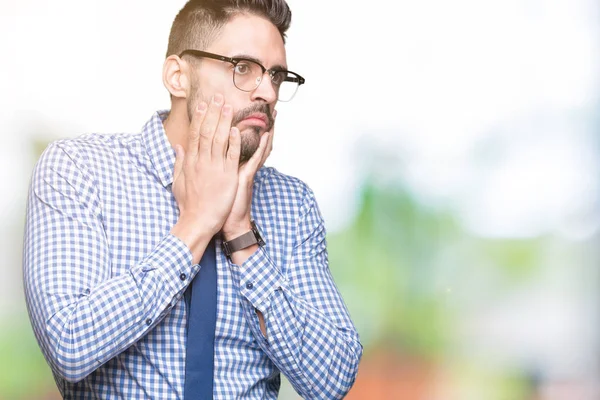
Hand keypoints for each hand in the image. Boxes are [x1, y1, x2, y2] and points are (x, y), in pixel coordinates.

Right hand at [171, 94, 239, 259]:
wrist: (198, 221)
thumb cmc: (189, 204)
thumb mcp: (178, 181)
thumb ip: (179, 162)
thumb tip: (178, 147)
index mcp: (190, 161)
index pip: (194, 133)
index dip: (200, 117)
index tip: (203, 104)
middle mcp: (201, 161)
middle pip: (206, 131)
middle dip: (212, 113)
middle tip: (218, 97)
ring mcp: (214, 168)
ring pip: (218, 139)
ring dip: (223, 121)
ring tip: (228, 106)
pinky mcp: (227, 176)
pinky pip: (231, 155)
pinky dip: (234, 141)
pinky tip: (237, 128)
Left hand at [221, 110, 275, 239]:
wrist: (223, 221)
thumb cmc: (217, 204)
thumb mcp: (213, 180)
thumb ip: (209, 164)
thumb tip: (200, 151)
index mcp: (233, 164)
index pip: (240, 142)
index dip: (245, 127)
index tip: (247, 113)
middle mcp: (242, 165)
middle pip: (255, 142)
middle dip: (264, 126)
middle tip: (271, 111)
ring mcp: (246, 171)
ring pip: (259, 148)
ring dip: (267, 132)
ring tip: (273, 118)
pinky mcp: (246, 177)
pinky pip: (255, 160)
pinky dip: (260, 148)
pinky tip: (264, 136)